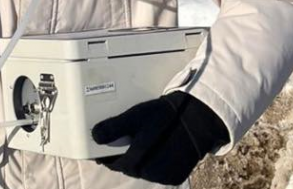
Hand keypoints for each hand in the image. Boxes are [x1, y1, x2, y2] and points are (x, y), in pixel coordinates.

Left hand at [90, 91, 228, 185]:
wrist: (197, 119)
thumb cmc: (164, 115)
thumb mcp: (135, 116)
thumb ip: (114, 127)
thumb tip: (95, 136)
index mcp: (139, 159)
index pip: (115, 164)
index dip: (106, 157)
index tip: (100, 151)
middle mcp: (152, 172)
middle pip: (130, 168)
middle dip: (122, 158)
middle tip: (117, 146)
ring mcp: (165, 176)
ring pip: (143, 172)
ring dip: (138, 162)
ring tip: (136, 147)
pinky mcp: (176, 177)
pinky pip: (158, 173)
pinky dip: (153, 164)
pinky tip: (152, 152)